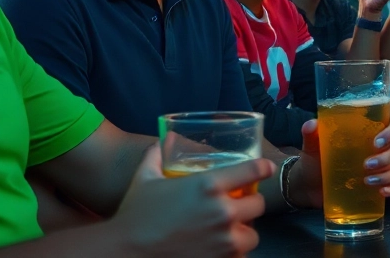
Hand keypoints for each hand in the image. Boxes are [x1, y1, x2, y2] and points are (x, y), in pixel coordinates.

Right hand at [110, 144, 272, 256]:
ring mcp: (224, 240)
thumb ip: (156, 157)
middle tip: (238, 206)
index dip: (261, 169)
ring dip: (243, 232)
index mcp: (209, 185)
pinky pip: (239, 256)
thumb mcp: (146, 178)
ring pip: (252, 235)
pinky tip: (218, 248)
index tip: (264, 169)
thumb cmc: (135, 214)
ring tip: (229, 231)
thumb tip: (160, 142)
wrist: (125, 252)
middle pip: (258, 205)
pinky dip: (232, 253)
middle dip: (249, 205)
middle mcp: (223, 211)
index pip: (253, 170)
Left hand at [293, 114, 389, 205]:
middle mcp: (382, 145)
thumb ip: (311, 133)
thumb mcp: (313, 144)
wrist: (309, 185)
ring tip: (367, 180)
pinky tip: (381, 191)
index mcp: (370, 129)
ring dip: (388, 173)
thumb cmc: (315, 158)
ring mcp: (383, 165)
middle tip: (368, 164)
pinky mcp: (380, 182)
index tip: (377, 141)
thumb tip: (311, 125)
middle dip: (389, 155)